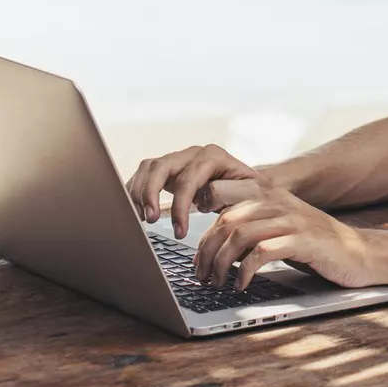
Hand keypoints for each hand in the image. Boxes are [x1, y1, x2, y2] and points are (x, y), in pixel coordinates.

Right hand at [126, 143, 255, 239]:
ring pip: (149, 168)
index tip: (179, 232)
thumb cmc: (252, 193)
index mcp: (212, 157)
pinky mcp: (169, 171)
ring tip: (141, 219)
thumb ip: (229, 193)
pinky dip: (136, 191)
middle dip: (150, 193)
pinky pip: (145, 174)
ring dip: (140, 192)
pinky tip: (136, 211)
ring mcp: (179, 160)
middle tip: (150, 220)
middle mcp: (192, 154)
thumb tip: (203, 196)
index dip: (180, 206)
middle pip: (161, 165)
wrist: (251, 188)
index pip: (188, 178)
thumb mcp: (250, 194)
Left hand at [193, 178, 379, 291]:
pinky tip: (242, 286)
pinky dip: (246, 271)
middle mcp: (277, 201)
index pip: (220, 194)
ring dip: (222, 263)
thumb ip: (250, 225)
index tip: (194, 248)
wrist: (357, 252)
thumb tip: (212, 243)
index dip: (201, 220)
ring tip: (217, 283)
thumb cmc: (312, 244)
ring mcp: (290, 219)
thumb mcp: (279, 227)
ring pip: (240, 234)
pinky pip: (263, 251)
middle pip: (226, 218)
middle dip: (206, 250)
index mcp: (267, 193)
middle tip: (200, 275)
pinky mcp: (303, 241)